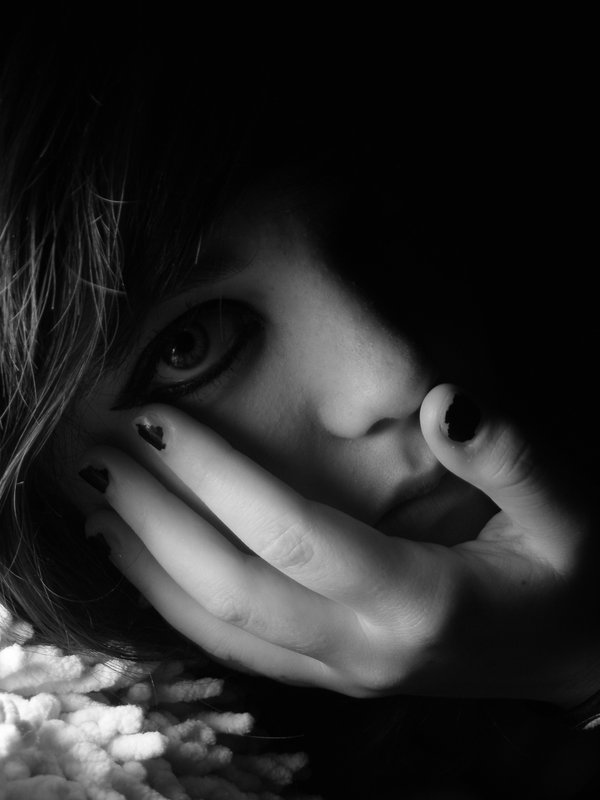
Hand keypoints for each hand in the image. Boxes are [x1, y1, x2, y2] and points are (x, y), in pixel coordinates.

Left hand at [81, 384, 599, 705]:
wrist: (578, 655)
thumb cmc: (574, 575)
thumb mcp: (572, 512)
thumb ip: (514, 457)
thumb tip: (447, 400)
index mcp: (418, 601)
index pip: (290, 535)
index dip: (216, 476)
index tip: (157, 419)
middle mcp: (364, 648)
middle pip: (229, 589)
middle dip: (153, 520)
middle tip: (94, 453)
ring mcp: (342, 672)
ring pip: (216, 630)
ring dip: (145, 565)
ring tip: (92, 503)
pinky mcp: (333, 674)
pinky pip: (235, 647)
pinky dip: (175, 606)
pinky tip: (142, 561)